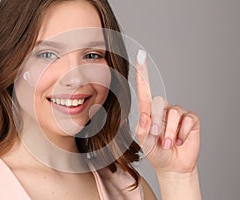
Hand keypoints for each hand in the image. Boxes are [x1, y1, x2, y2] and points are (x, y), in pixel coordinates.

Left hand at [135, 50, 199, 174]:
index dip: (142, 73)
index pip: (144, 90)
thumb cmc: (156, 152)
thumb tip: (144, 115)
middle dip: (157, 123)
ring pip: (173, 113)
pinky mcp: (191, 119)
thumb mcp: (145, 143)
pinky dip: (182, 134)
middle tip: (157, 139)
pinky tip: (180, 142)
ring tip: (169, 145)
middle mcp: (163, 109)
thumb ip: (142, 130)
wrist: (173, 166)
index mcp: (149, 112)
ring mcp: (177, 113)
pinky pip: (187, 120)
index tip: (140, 56)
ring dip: (170, 133)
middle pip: (159, 103)